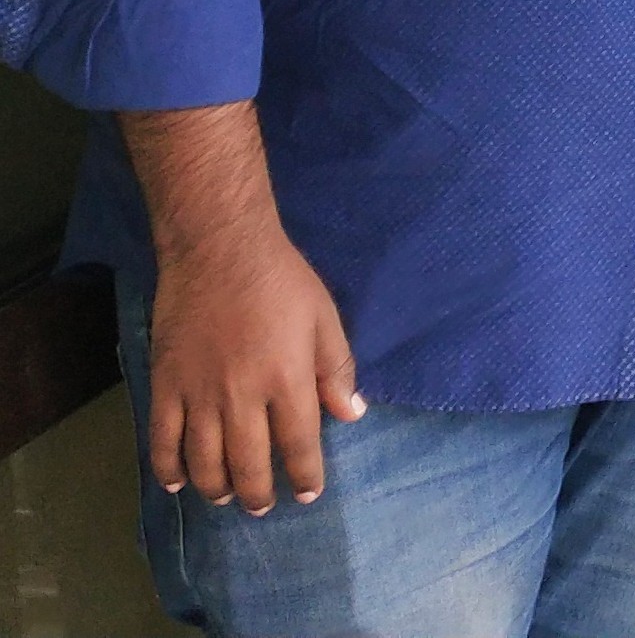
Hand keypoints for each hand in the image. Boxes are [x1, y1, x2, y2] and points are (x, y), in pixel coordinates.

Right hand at [121, 105, 361, 514]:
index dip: (304, 475)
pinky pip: (161, 440)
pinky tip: (178, 483)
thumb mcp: (324, 319)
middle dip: (259, 493)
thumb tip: (352, 415)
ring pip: (204, 461)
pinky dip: (167, 469)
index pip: (298, 444)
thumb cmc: (282, 281)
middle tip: (264, 505)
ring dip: (217, 488)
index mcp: (287, 380)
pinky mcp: (165, 384)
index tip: (308, 493)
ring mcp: (198, 394)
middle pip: (248, 464)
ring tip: (227, 498)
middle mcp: (242, 396)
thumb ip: (337, 369)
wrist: (218, 250)